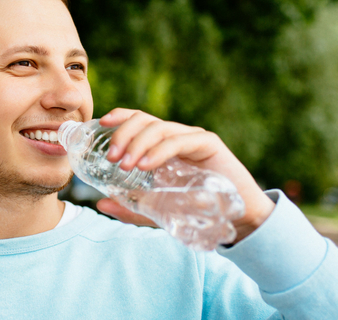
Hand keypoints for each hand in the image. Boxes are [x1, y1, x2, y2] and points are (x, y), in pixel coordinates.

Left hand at [94, 108, 274, 243]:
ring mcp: (192, 138)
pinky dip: (159, 151)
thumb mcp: (156, 211)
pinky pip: (179, 141)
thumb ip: (130, 207)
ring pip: (159, 128)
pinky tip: (145, 165)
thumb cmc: (197, 211)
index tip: (101, 123)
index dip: (120, 117)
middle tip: (111, 157)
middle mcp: (176, 137)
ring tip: (124, 165)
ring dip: (138, 144)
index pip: (139, 121)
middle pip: (145, 120)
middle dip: (124, 134)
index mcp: (162, 145)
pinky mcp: (208, 144)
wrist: (237, 219)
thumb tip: (100, 203)